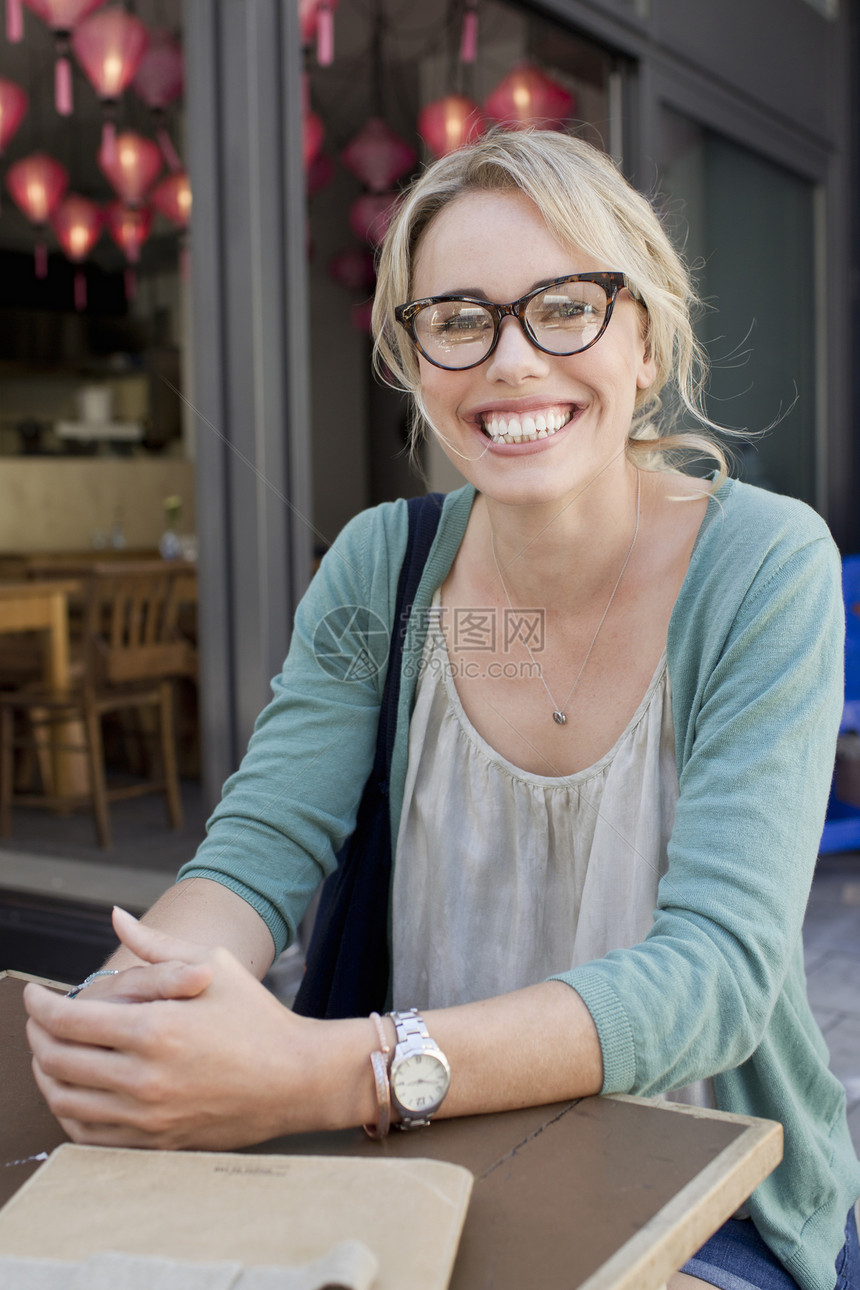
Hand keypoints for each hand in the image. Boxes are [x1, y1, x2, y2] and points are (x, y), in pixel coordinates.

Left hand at [24, 908, 329, 1150]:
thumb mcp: (212, 965)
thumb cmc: (256, 1015)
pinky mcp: (155, 1142)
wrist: (295, 1077)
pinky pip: (88, 1135)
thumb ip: (156, 945)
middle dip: (36, 1036)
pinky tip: (75, 1089)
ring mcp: (148, 1115)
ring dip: (45, 1074)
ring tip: (51, 1052)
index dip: (40, 1005)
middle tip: (39, 1020)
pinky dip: (68, 1111)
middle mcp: (144, 1077)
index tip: (34, 995)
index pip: (68, 1019)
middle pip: (56, 1060)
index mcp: (156, 1028)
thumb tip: (115, 917)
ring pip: (64, 1101)